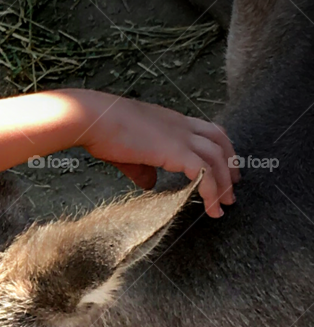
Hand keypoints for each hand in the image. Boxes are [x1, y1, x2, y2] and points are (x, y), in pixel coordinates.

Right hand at [61, 90, 239, 216]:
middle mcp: (181, 125)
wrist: (94, 119)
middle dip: (230, 166)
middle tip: (233, 189)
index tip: (222, 169)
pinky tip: (211, 208)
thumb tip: (149, 184)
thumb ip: (142, 169)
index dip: (219, 150)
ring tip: (225, 204)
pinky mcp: (176, 150)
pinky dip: (212, 191)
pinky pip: (204, 172)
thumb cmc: (103, 131)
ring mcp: (181, 136)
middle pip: (220, 141)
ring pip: (217, 157)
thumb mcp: (127, 153)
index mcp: (171, 122)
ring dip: (225, 182)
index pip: (207, 131)